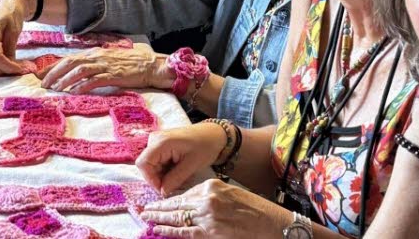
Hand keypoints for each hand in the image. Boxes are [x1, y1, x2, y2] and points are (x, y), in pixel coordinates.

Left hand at [40, 44, 174, 92]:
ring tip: (55, 89)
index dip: (53, 65)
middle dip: (54, 72)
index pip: (68, 57)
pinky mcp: (113, 75)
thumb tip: (78, 71)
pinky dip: (82, 86)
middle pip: (70, 62)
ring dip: (65, 80)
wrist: (151, 64)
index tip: (40, 74)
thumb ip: (94, 63)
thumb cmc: (130, 63)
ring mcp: (105, 65)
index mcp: (94, 53)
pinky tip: (74, 93)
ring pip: (79, 70)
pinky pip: (94, 80)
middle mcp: (97, 57)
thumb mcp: (108, 59)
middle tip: (43, 83)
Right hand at [135, 123, 227, 193]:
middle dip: (158, 179)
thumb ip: (175, 179)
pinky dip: (165, 170)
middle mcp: (154, 140)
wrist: (213, 134)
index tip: (163, 190)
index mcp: (161, 142)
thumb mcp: (192, 165)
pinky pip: (157, 162)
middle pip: (146, 165)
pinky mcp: (160, 145)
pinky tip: (178, 171)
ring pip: (152, 165)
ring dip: (163, 175)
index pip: (143, 164)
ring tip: (179, 177)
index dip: (150, 179)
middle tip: (174, 185)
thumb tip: (162, 192)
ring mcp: (156, 142)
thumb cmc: (205, 146)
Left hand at [140, 179, 293, 238]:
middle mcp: (206, 199)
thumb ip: (211, 196)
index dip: (169, 199)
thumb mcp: (231, 193)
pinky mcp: (210, 233)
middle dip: (159, 207)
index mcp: (211, 186)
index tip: (158, 201)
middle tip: (144, 209)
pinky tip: (159, 230)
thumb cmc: (257, 210)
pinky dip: (169, 230)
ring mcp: (207, 216)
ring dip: (160, 218)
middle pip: (177, 204)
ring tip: (147, 218)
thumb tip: (192, 204)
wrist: (274, 224)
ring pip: (177, 217)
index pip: (184, 193)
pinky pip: (184, 232)